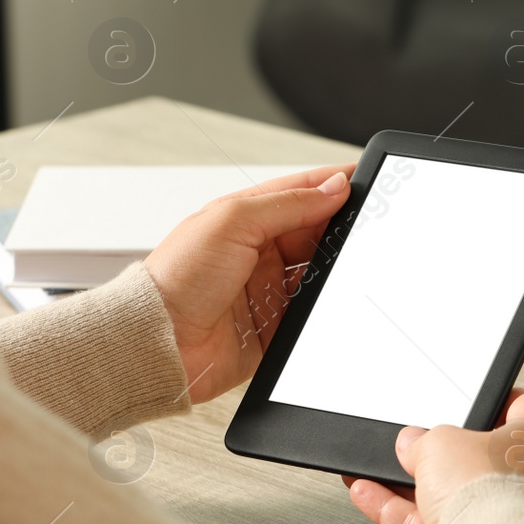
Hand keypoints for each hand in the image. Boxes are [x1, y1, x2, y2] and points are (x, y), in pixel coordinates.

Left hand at [143, 164, 353, 403]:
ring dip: (334, 268)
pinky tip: (330, 298)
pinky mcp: (275, 326)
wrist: (158, 342)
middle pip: (316, 233)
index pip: (300, 192)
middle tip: (365, 226)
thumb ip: (287, 203)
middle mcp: (258, 251)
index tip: (365, 181)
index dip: (333, 185)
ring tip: (343, 265)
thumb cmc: (176, 279)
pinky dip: (326, 305)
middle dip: (340, 229)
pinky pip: (313, 312)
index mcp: (246, 217)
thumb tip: (331, 188)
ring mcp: (268, 289)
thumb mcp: (232, 221)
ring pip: (320, 272)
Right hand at [343, 390, 523, 523]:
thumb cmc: (491, 490)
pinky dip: (402, 513)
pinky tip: (372, 498)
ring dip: (411, 487)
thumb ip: (423, 440)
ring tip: (379, 473)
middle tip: (415, 445)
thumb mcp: (440, 442)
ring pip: (453, 497)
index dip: (497, 399)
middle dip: (441, 454)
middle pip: (480, 459)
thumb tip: (413, 445)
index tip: (477, 400)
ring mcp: (506, 519)